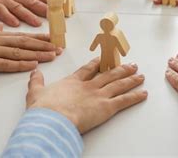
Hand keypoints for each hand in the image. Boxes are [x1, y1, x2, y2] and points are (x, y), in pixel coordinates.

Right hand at [0, 0, 52, 26]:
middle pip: (32, 3)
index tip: (60, 8)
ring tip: (37, 23)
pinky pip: (2, 12)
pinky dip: (8, 17)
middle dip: (44, 10)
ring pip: (19, 8)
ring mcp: (5, 0)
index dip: (51, 2)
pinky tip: (14, 23)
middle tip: (54, 18)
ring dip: (28, 16)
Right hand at [0, 23, 61, 76]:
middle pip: (25, 43)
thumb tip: (2, 28)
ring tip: (52, 56)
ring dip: (37, 55)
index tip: (52, 40)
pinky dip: (20, 65)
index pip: (22, 36)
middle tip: (59, 49)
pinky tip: (32, 66)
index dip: (38, 38)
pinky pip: (5, 64)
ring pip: (19, 53)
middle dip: (44, 46)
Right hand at [26, 58, 147, 133]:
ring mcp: (99, 95)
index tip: (103, 59)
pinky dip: (135, 96)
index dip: (97, 64)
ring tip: (140, 75)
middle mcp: (89, 86)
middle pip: (108, 74)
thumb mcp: (35, 93)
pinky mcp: (106, 107)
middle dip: (120, 69)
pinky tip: (143, 93)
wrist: (52, 118)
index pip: (88, 69)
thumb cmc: (44, 109)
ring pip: (119, 84)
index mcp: (73, 82)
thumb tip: (34, 73)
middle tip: (130, 65)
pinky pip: (124, 100)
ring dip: (131, 79)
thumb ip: (36, 82)